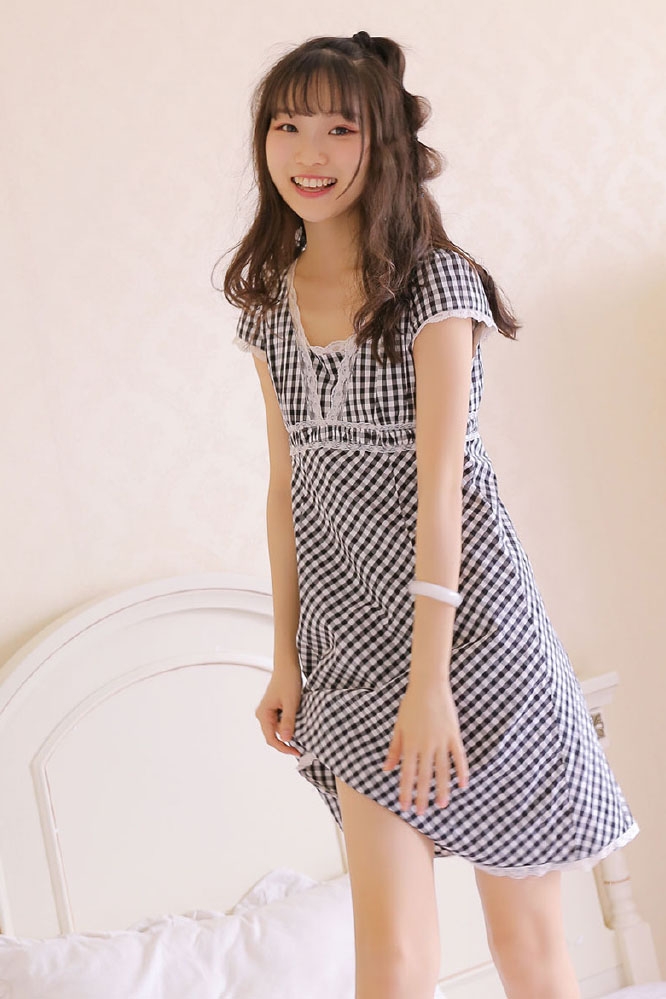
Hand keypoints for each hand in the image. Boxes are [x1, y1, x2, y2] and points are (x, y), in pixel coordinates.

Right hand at [255, 665, 302, 757]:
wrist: (288, 665)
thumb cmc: (287, 680)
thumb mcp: (291, 703)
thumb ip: (288, 721)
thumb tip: (286, 739)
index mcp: (263, 714)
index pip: (271, 739)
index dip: (283, 748)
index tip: (296, 752)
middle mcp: (263, 714)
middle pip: (274, 735)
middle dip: (287, 740)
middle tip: (301, 744)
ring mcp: (268, 711)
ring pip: (278, 729)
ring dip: (289, 731)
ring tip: (301, 726)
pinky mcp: (274, 708)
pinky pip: (281, 722)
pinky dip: (289, 724)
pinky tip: (298, 719)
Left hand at [382, 678, 468, 813]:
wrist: (428, 685)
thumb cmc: (410, 705)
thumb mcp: (398, 727)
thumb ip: (394, 749)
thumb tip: (386, 768)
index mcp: (410, 744)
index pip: (406, 773)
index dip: (405, 791)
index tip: (403, 807)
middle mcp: (426, 745)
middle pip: (424, 776)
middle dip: (421, 796)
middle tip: (421, 813)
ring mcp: (441, 741)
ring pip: (442, 771)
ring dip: (442, 789)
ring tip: (441, 805)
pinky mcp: (453, 735)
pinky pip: (459, 757)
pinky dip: (461, 771)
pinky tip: (463, 785)